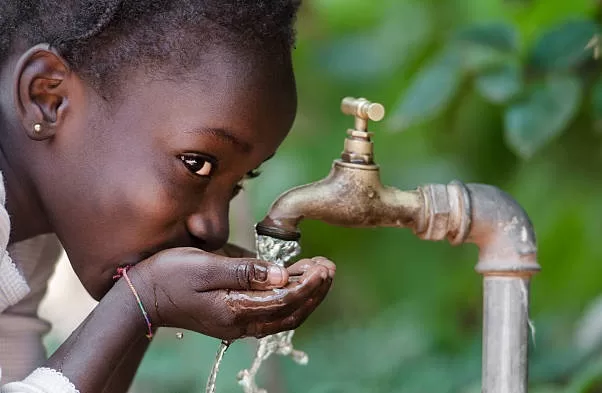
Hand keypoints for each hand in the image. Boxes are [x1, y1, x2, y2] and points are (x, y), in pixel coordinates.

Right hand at [124, 248, 334, 339]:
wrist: (143, 296)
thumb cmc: (170, 275)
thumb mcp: (206, 266)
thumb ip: (245, 271)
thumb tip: (281, 275)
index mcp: (235, 310)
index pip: (285, 301)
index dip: (308, 284)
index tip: (323, 266)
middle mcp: (240, 323)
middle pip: (290, 313)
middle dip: (314, 291)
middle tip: (329, 267)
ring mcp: (238, 323)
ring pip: (284, 316)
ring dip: (305, 296)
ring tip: (320, 272)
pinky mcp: (234, 317)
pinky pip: (271, 312)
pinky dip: (290, 299)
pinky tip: (297, 280)